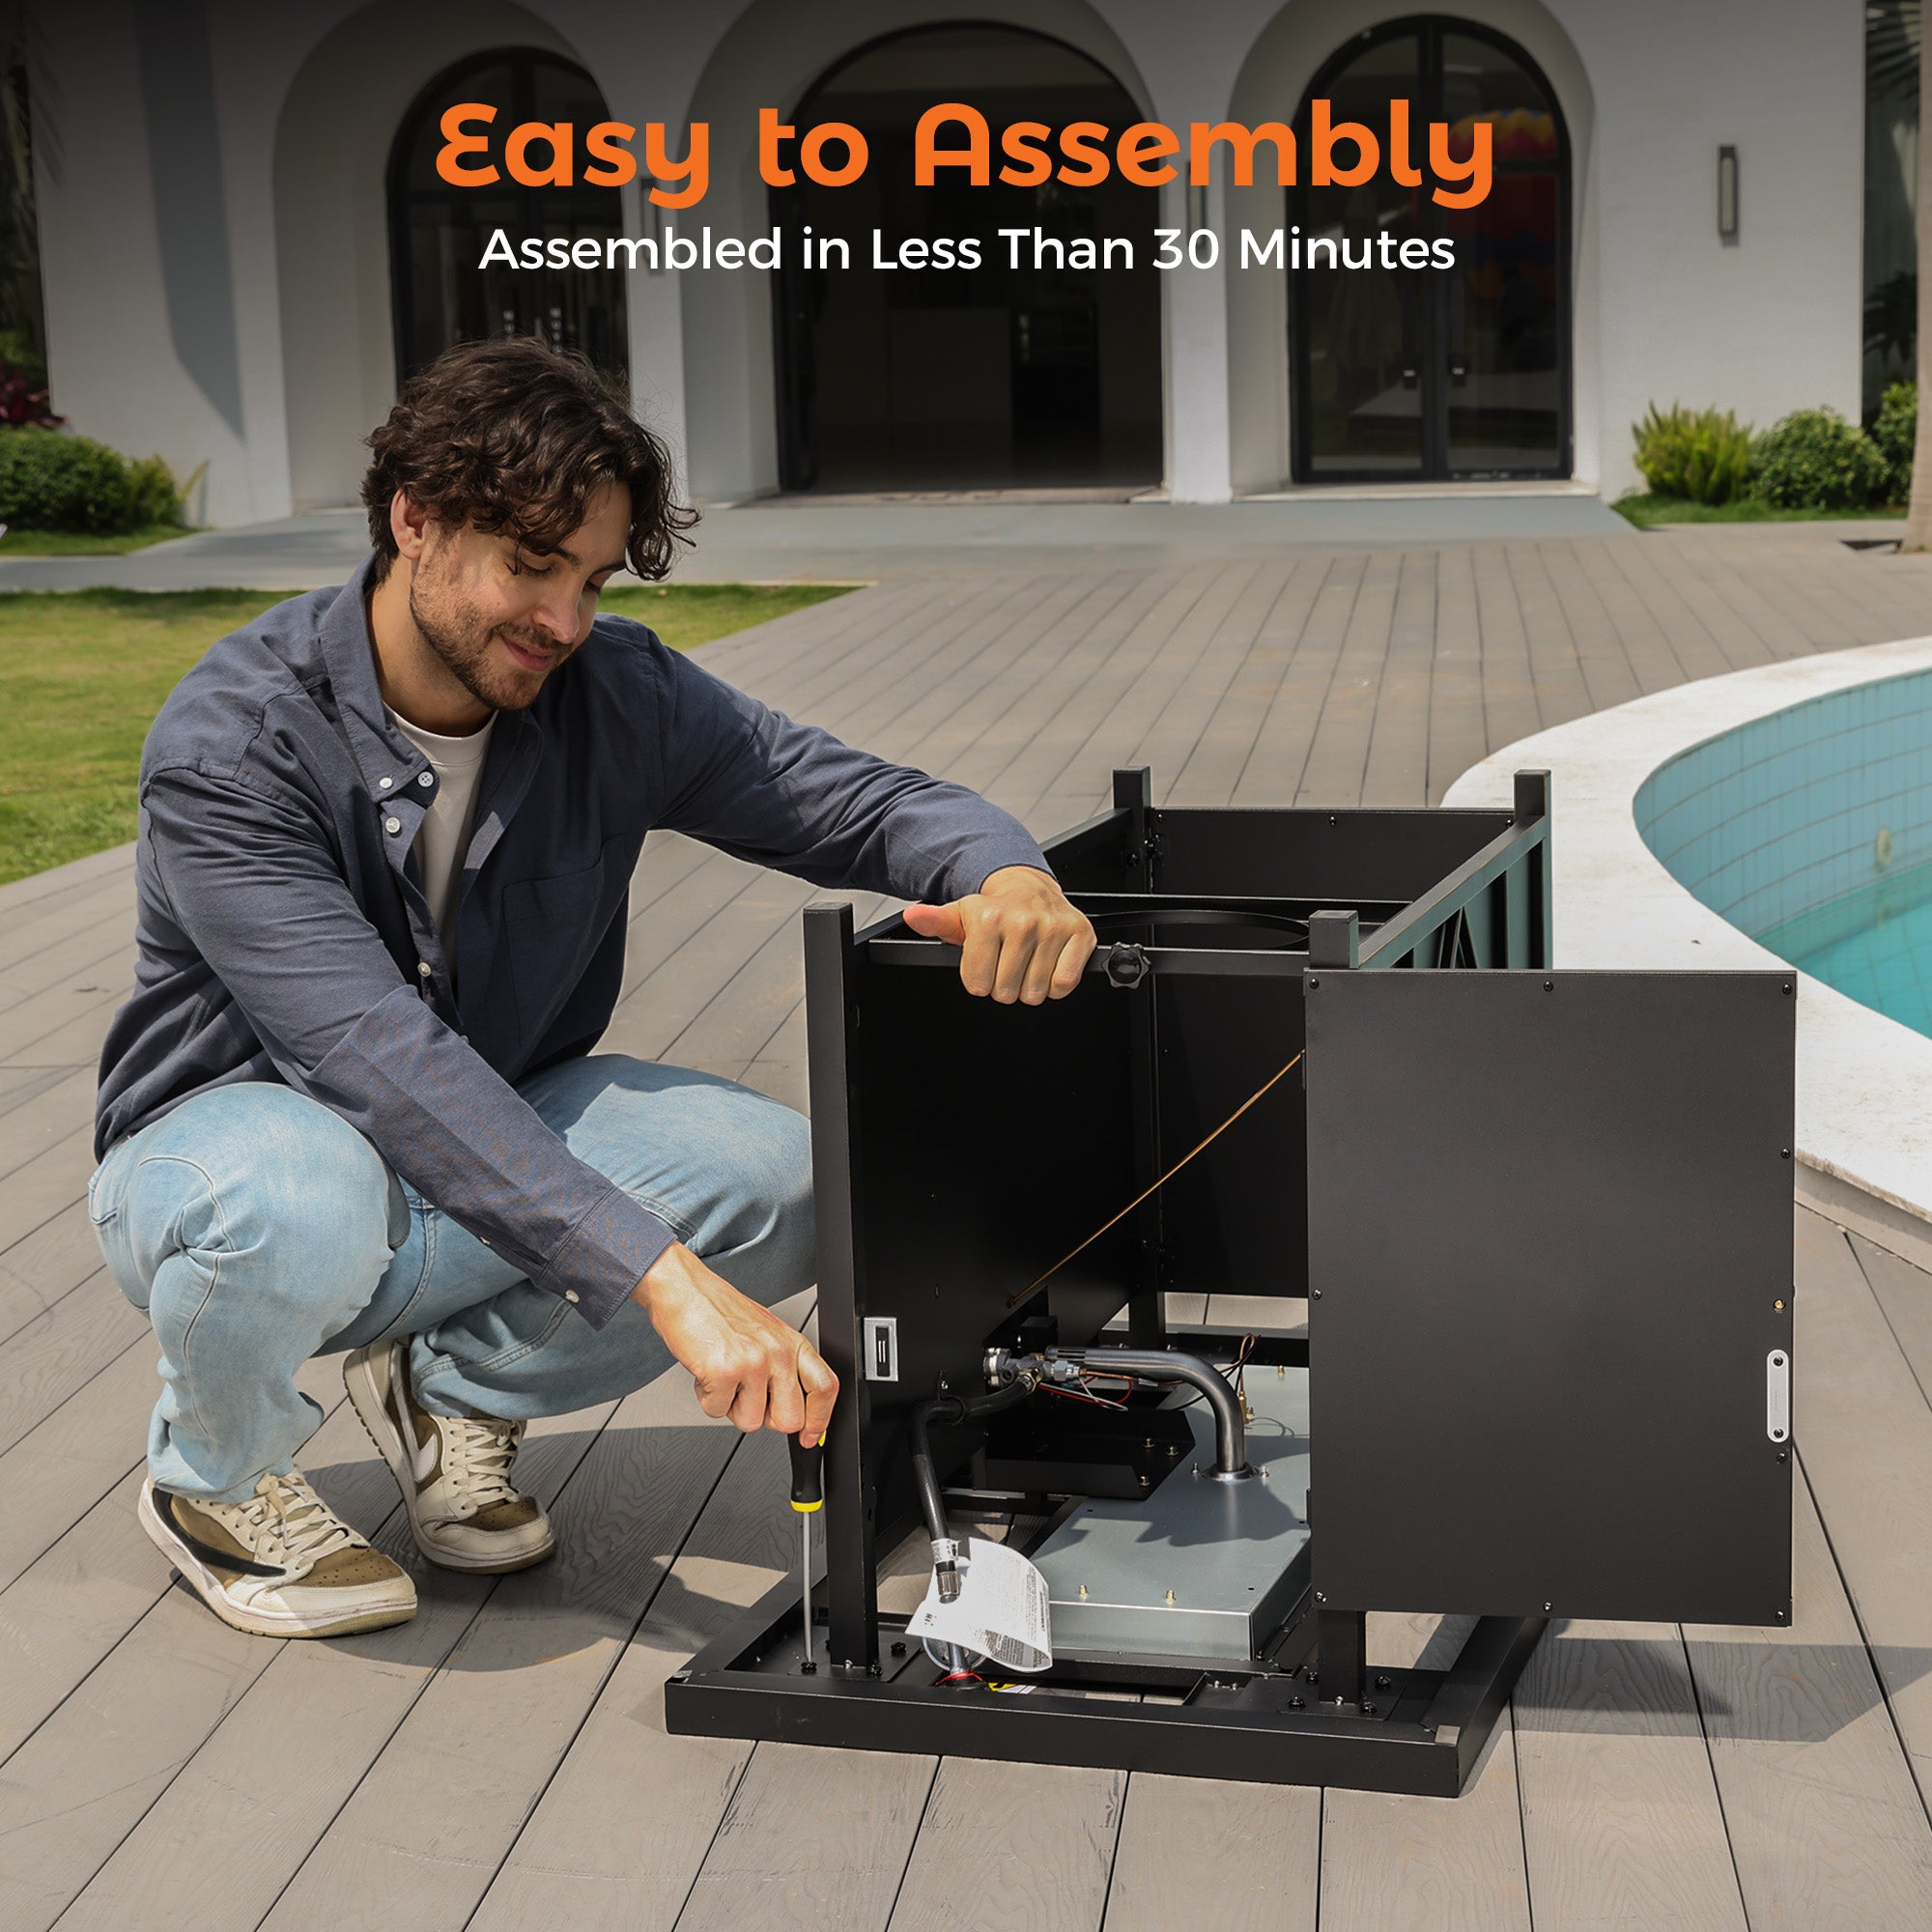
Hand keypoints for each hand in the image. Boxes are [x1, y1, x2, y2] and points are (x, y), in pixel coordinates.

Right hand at [634, 1242, 837, 1444]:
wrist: (684, 1290)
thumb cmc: (718, 1311)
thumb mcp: (765, 1334)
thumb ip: (781, 1368)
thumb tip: (791, 1409)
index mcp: (792, 1343)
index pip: (824, 1387)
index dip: (819, 1420)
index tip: (810, 1436)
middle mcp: (778, 1353)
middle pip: (790, 1419)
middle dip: (764, 1419)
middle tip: (745, 1397)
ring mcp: (753, 1362)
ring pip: (750, 1422)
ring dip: (730, 1407)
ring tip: (722, 1376)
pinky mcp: (725, 1371)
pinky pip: (717, 1412)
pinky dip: (707, 1398)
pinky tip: (706, 1372)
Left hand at [902, 865, 1095, 1003]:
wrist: (1029, 888)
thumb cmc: (993, 911)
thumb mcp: (959, 916)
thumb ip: (934, 922)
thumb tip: (914, 916)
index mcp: (988, 918)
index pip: (976, 985)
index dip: (978, 979)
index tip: (984, 961)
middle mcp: (1022, 921)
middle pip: (1005, 992)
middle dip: (1004, 984)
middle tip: (1006, 961)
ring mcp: (1053, 927)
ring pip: (1035, 993)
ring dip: (1029, 985)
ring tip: (1026, 961)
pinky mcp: (1080, 934)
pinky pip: (1064, 984)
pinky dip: (1056, 983)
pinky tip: (1047, 964)